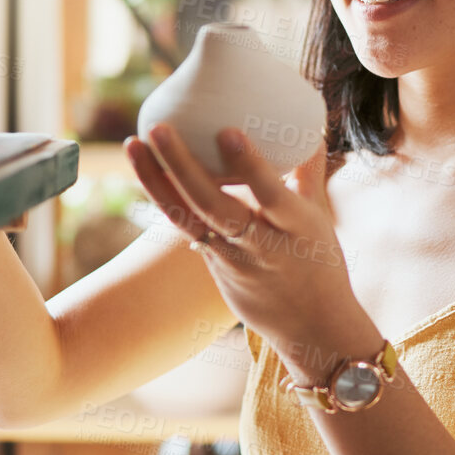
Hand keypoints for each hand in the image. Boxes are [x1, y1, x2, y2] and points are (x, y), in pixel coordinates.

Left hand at [125, 124, 376, 376]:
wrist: (311, 328)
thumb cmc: (321, 265)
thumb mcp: (320, 219)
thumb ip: (308, 172)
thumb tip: (307, 126)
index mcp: (295, 228)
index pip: (271, 195)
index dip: (248, 166)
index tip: (227, 131)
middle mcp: (260, 245)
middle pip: (214, 206)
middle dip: (182, 166)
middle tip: (158, 128)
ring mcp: (231, 260)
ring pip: (188, 221)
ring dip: (157, 181)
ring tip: (133, 145)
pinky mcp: (213, 267)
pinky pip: (184, 229)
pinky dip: (163, 199)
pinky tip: (143, 169)